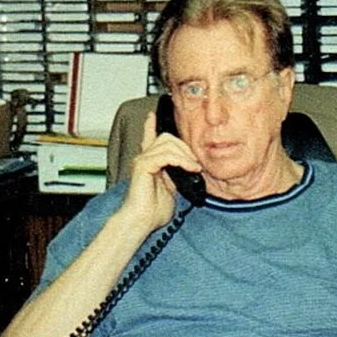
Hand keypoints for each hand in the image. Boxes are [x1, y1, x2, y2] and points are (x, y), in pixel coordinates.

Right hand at [119, 110, 201, 231]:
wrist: (141, 222)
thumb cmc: (153, 211)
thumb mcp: (171, 189)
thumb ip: (176, 175)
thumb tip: (190, 168)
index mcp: (149, 163)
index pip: (149, 138)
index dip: (150, 125)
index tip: (153, 114)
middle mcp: (143, 159)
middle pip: (166, 137)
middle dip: (185, 146)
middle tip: (195, 162)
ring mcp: (142, 161)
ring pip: (168, 143)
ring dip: (186, 154)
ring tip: (194, 168)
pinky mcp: (143, 166)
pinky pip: (166, 155)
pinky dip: (181, 160)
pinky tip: (189, 168)